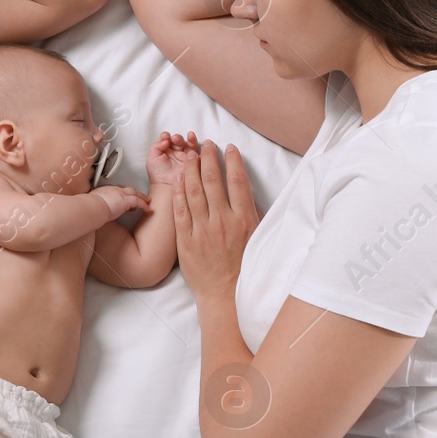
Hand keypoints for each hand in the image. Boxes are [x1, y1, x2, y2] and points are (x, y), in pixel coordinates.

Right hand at [91, 184, 150, 218]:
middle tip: (139, 195)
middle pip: (127, 189)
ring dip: (141, 197)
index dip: (122, 193)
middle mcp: (113, 190)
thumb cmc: (89, 206)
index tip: (124, 197)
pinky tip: (147, 209)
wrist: (92, 206)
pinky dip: (143, 205)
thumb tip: (92, 209)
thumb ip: (94, 204)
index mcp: (105, 190)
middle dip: (134, 192)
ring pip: (135, 193)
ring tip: (147, 201)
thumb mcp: (90, 203)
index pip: (116, 189)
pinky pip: (138, 201)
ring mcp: (120, 194)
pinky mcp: (126, 200)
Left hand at [147, 130, 202, 186]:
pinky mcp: (194, 161)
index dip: (167, 136)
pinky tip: (197, 144)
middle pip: (179, 140)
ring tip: (190, 136)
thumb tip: (165, 138)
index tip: (165, 137)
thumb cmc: (158, 174)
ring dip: (190, 139)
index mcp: (166, 149)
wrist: (166, 186)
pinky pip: (198, 152)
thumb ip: (156, 146)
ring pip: (190, 144)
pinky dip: (198, 146)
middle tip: (174, 139)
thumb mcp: (152, 158)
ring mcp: (185, 156)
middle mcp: (176, 152)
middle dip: (177, 137)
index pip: (168, 139)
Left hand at [172, 141, 258, 302]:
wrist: (225, 293)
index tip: (228, 148)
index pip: (237, 181)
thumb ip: (253, 213)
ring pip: (194, 191)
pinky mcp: (186, 239)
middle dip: (208, 157)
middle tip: (206, 144)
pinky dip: (179, 192)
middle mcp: (223, 221)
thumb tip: (248, 192)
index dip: (232, 161)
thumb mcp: (257, 237)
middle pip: (213, 180)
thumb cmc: (244, 265)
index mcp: (244, 219)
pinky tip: (179, 178)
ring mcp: (203, 229)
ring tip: (190, 155)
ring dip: (192, 169)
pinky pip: (181, 210)